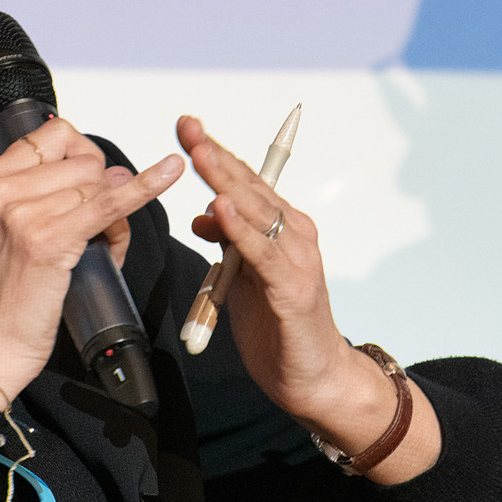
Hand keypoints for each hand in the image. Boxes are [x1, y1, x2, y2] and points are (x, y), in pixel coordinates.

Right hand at [0, 117, 183, 407]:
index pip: (54, 136)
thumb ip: (48, 195)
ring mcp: (24, 212)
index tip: (91, 182)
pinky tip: (169, 173)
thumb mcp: (9, 230)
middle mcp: (2, 188)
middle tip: (97, 230)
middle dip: (104, 191)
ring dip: (115, 217)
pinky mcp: (50, 239)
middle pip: (84, 161)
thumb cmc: (1, 295)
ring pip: (100, 185)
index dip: (84, 156)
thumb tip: (114, 173)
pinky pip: (110, 204)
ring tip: (100, 250)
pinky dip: (144, 188)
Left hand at [179, 115, 439, 483]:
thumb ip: (227, 244)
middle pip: (248, 186)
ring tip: (199, 153)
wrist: (314, 377)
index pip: (244, 181)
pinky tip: (220, 210)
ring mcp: (297, 259)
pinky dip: (240, 230)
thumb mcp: (241, 278)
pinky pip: (261, 253)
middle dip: (214, 154)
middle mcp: (294, 234)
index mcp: (280, 228)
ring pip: (255, 211)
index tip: (187, 125)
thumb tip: (202, 214)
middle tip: (187, 124)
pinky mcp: (293, 289)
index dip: (215, 152)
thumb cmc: (278, 327)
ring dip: (225, 181)